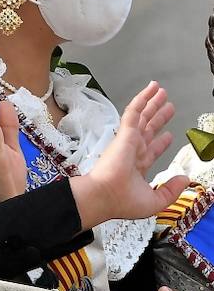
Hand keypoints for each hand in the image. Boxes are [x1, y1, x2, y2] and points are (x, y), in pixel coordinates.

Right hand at [72, 81, 188, 228]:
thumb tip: (184, 178)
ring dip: (152, 103)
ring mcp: (128, 140)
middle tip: (167, 105)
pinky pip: (133, 111)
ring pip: (142, 116)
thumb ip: (171, 190)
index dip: (161, 143)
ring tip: (160, 91)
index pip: (152, 150)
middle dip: (158, 117)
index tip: (169, 136)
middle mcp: (133, 151)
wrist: (105, 197)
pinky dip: (141, 99)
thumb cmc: (123, 201)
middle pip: (148, 128)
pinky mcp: (125, 133)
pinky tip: (150, 89)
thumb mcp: (155, 201)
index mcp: (137, 166)